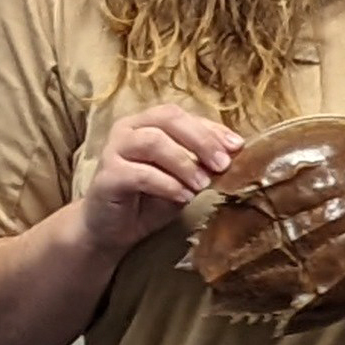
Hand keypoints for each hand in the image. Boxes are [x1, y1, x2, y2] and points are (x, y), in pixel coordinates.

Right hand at [80, 104, 242, 255]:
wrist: (112, 230)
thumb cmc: (149, 199)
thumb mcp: (183, 178)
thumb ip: (202, 162)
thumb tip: (235, 151)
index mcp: (147, 123)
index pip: (182, 115)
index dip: (211, 129)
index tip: (237, 147)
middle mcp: (128, 129)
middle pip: (168, 119)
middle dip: (201, 140)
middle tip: (222, 165)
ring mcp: (113, 150)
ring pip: (153, 142)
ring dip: (184, 163)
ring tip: (203, 185)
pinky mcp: (107, 176)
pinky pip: (140, 173)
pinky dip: (167, 184)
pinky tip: (183, 197)